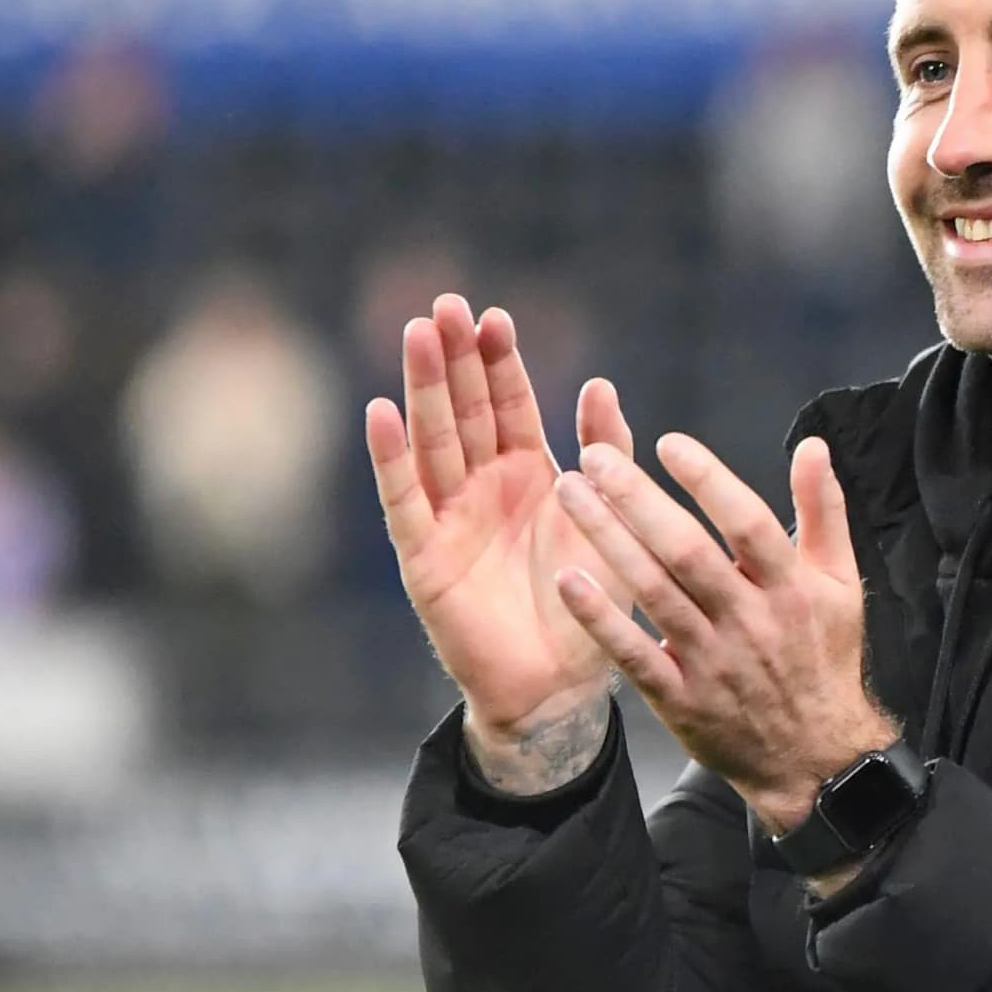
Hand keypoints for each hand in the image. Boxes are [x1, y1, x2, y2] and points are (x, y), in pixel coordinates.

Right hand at [364, 294, 632, 781]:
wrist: (561, 687)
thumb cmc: (589, 606)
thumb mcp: (612, 522)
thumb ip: (609, 456)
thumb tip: (601, 384)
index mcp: (530, 475)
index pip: (509, 403)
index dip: (500, 361)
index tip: (494, 314)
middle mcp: (484, 488)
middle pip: (464, 410)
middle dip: (455, 358)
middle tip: (446, 304)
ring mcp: (449, 518)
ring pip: (432, 441)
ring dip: (422, 389)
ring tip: (416, 335)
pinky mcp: (424, 558)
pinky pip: (404, 502)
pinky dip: (390, 459)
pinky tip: (380, 412)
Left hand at [551, 429, 895, 834]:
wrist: (814, 758)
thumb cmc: (823, 659)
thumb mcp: (840, 584)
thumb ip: (823, 511)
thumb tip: (811, 446)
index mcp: (790, 589)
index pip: (747, 523)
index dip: (708, 480)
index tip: (667, 443)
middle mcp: (750, 621)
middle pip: (687, 552)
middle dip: (636, 499)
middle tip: (593, 456)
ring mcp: (712, 662)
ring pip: (654, 593)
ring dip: (607, 539)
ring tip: (569, 493)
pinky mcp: (680, 699)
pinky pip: (634, 655)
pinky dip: (600, 619)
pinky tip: (568, 580)